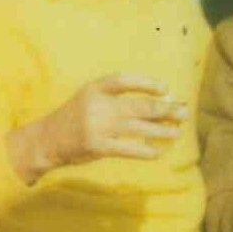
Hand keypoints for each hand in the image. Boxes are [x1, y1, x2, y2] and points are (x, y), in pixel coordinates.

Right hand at [7, 74, 186, 183]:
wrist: (47, 140)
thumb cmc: (77, 117)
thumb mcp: (91, 98)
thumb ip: (118, 99)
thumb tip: (161, 101)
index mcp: (95, 88)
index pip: (125, 80)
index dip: (148, 83)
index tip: (166, 90)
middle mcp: (96, 105)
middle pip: (139, 105)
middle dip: (166, 110)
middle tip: (185, 112)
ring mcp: (97, 127)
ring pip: (139, 128)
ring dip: (162, 130)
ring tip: (177, 131)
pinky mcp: (98, 147)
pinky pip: (129, 149)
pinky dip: (147, 150)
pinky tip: (158, 151)